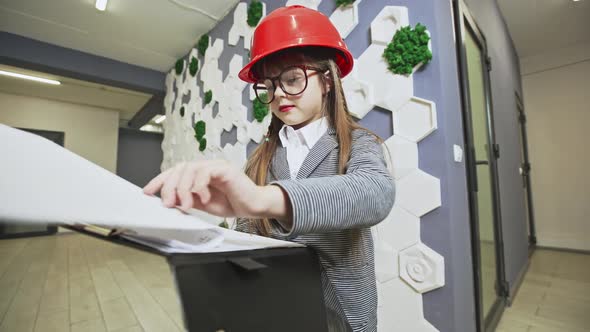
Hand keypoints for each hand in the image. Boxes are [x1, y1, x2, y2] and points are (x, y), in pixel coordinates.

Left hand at [142, 160, 289, 220]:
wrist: (253, 206)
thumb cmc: (232, 202)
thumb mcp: (202, 204)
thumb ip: (186, 200)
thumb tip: (168, 201)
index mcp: (198, 174)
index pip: (174, 172)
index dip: (159, 181)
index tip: (147, 192)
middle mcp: (205, 167)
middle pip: (179, 169)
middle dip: (170, 187)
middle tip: (169, 204)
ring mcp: (215, 166)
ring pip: (190, 169)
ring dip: (184, 189)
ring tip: (188, 205)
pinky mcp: (225, 169)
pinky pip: (206, 172)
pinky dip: (200, 185)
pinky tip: (203, 197)